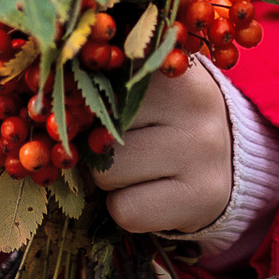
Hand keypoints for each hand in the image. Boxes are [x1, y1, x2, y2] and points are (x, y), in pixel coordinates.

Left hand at [87, 63, 232, 234]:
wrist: (230, 161)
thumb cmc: (167, 118)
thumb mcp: (146, 89)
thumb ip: (106, 85)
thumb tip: (48, 108)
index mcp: (170, 68)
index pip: (98, 82)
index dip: (84, 104)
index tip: (93, 110)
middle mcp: (193, 104)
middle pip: (97, 129)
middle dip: (96, 145)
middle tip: (124, 145)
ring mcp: (202, 152)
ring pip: (106, 172)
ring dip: (109, 179)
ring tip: (139, 168)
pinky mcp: (202, 198)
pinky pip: (126, 211)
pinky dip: (125, 208)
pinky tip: (150, 194)